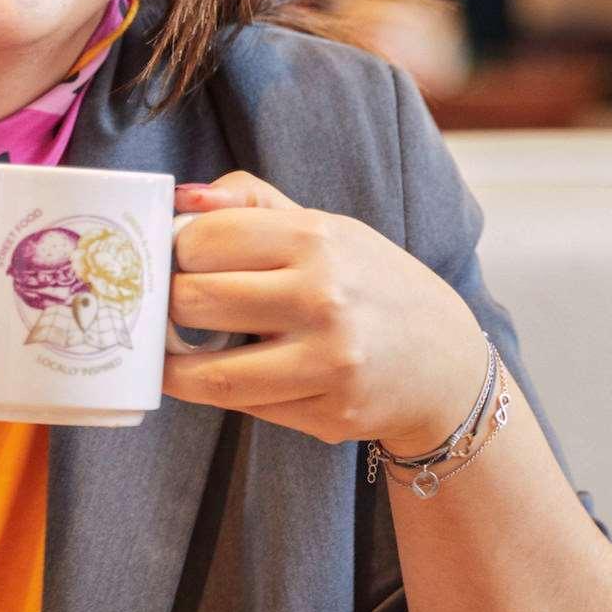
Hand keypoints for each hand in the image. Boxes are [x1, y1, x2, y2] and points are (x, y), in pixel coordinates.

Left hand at [162, 174, 489, 452]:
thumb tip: (182, 198)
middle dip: (168, 306)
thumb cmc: (370, 285)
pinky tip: (223, 375)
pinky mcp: (331, 413)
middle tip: (167, 309)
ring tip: (170, 353)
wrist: (444, 361)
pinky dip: (222, 393)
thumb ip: (252, 204)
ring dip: (174, 366)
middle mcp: (324, 297)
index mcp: (317, 238)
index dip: (174, 253)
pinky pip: (246, 406)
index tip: (173, 263)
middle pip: (195, 301)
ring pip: (209, 373)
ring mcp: (329, 361)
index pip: (203, 240)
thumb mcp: (325, 228)